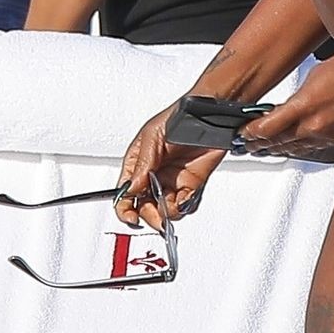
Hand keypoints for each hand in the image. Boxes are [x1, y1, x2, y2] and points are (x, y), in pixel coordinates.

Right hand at [116, 104, 223, 228]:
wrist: (208, 115)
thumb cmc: (178, 117)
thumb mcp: (152, 138)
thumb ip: (142, 165)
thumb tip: (131, 189)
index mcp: (138, 164)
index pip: (125, 193)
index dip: (125, 208)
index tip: (131, 217)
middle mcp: (153, 175)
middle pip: (144, 206)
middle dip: (149, 215)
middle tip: (157, 215)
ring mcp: (173, 182)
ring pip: (165, 209)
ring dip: (168, 211)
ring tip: (174, 202)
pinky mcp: (192, 185)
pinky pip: (186, 204)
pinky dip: (185, 206)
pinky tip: (185, 197)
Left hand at [239, 46, 333, 158]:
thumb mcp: (315, 75)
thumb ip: (298, 96)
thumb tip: (289, 107)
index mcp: (304, 106)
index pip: (266, 128)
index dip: (250, 133)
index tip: (241, 133)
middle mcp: (314, 126)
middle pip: (277, 142)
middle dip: (259, 144)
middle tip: (245, 146)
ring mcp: (328, 135)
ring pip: (295, 148)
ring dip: (277, 149)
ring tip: (263, 150)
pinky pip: (313, 147)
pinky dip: (299, 147)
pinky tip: (293, 146)